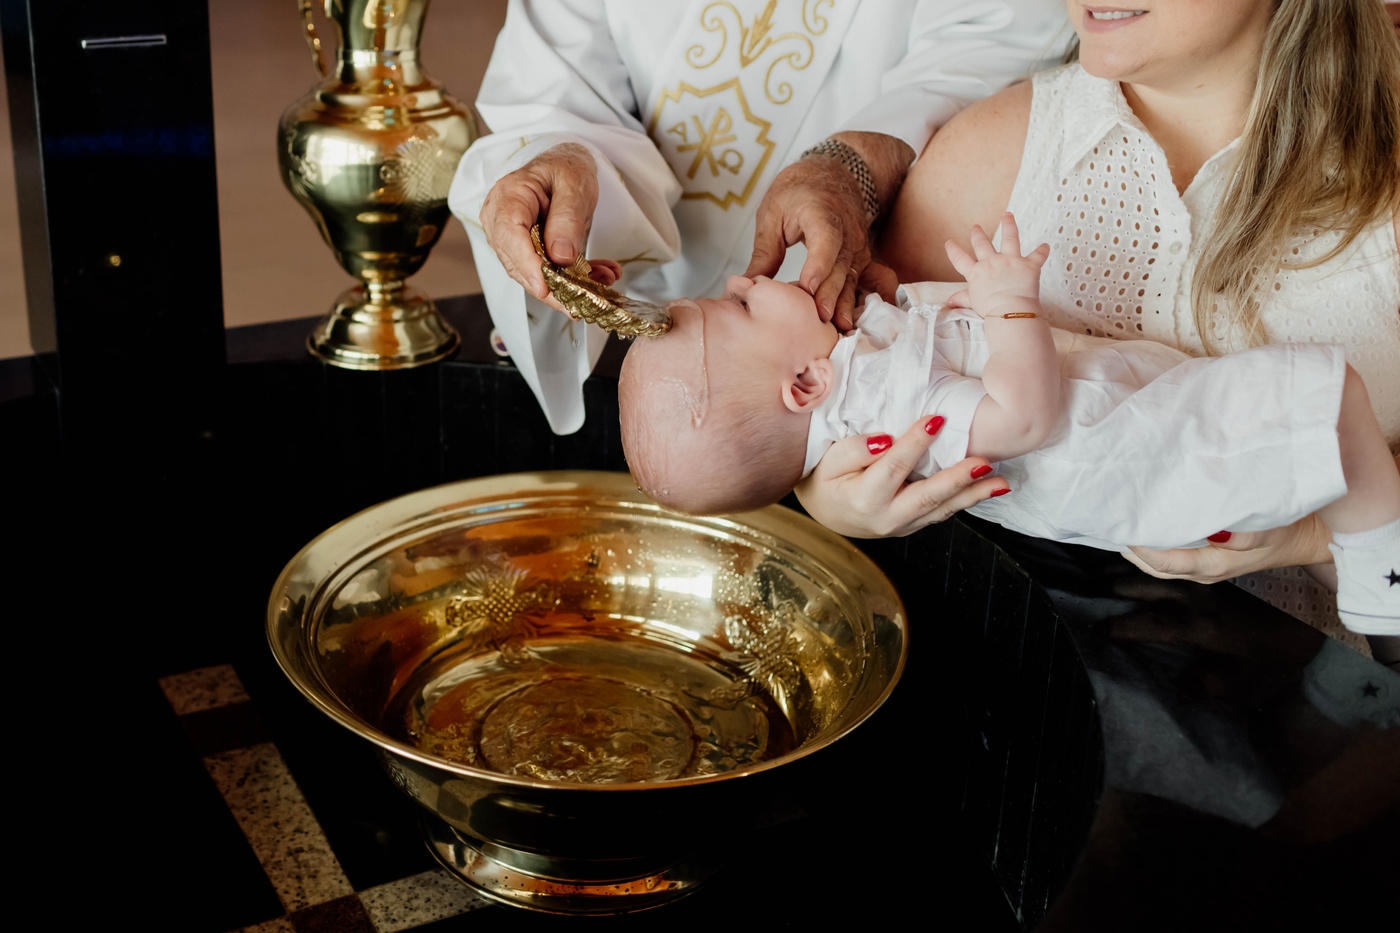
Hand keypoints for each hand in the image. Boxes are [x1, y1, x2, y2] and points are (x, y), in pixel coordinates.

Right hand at [479, 142, 598, 311]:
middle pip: (517, 263)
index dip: (527, 264)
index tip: (545, 287)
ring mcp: (509, 239)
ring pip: (531, 274)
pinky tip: (600, 274)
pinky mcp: (524, 253)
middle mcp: (499, 220)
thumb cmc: (566, 169)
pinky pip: (544, 273)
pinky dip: (573, 279)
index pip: (510, 235)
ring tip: (602, 281)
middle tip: (582, 301)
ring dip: (567, 285)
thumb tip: (560, 257)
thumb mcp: (574, 185)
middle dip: (551, 287)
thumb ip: (567, 219)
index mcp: (509, 196)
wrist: (564, 168)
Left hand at [746, 155, 888, 332]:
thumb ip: (765, 252)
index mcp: (822, 212)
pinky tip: (851, 324)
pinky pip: (861, 282)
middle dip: (830, 293)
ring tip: (838, 329)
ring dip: (845, 303)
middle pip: (839, 265)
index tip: (808, 287)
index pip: (826, 239)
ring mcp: (857, 246)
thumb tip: (746, 286)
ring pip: (852, 277)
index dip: (818, 263)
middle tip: (819, 318)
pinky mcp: (860, 259)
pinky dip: (856, 302)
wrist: (832, 175)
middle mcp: (846, 231)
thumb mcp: (772, 215)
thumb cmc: (797, 192)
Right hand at [794, 414, 1009, 537]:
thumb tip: (885, 441)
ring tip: (1002, 483)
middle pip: (928, 496)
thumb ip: (854, 450)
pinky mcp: (915, 525)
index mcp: (863, 499)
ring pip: (943, 509)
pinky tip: (990, 488)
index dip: (915, 443)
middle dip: (958, 479)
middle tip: (984, 462)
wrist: (827, 512)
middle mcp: (887, 517)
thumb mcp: (829, 461)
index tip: (937, 419)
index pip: (894, 466)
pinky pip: (943, 512)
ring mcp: (904, 526)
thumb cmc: (827, 479)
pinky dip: (968, 500)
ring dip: (975, 495)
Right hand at [944, 212, 1048, 316]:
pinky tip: (1046, 246)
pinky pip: (1038, 255)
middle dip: (978, 234)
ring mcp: (1010, 261)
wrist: (1009, 311)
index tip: (949, 243)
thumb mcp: (972, 303)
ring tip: (1007, 215)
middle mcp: (991, 262)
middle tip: (976, 227)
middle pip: (982, 244)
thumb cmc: (990, 310)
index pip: (960, 259)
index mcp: (976, 273)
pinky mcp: (1028, 265)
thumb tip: (950, 302)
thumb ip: (962, 299)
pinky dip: (1043, 251)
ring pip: (1009, 238)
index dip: (953, 250)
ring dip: (1008, 225)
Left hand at [1123, 516, 1332, 584]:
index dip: (1140, 548)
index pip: (1163, 563)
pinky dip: (1158, 539)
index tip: (1124, 526)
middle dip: (1133, 546)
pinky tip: (1151, 520)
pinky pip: (1172, 552)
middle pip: (1153, 565)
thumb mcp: (1268, 529)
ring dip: (1144, 542)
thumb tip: (1215, 530)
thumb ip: (1242, 534)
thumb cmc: (1287, 531)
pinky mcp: (1207, 556)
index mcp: (1211, 566)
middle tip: (1115, 518)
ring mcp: (1203, 566)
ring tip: (1127, 517)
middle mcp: (1202, 571)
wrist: (1309, 538)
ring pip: (1160, 560)